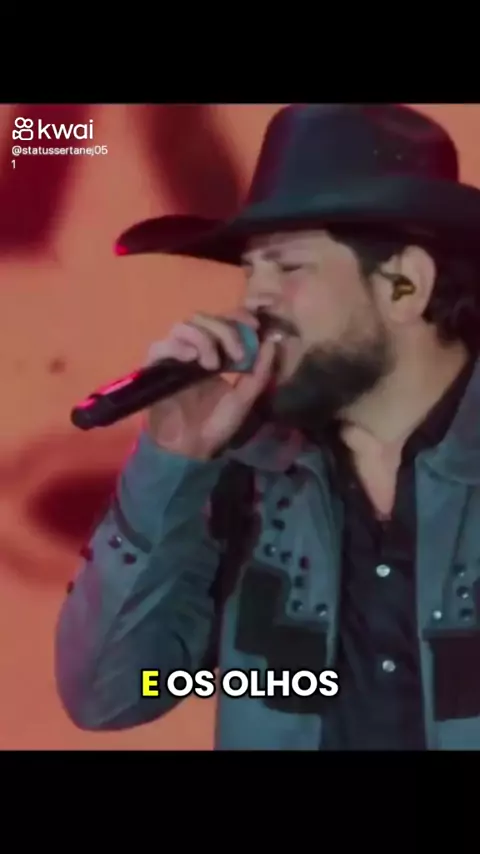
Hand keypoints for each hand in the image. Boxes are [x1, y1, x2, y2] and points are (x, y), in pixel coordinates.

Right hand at [145, 309, 276, 458]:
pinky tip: (192, 358)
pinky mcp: (155, 368)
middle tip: (237, 355)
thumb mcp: (245, 397)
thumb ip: (259, 371)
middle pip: (204, 318)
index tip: (256, 325)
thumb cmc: (217, 424)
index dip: (238, 315)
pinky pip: (160, 346)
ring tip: (212, 364)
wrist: (191, 449)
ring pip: (183, 326)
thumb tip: (272, 341)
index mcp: (216, 352)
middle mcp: (193, 349)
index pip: (224, 320)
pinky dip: (177, 346)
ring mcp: (173, 357)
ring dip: (203, 338)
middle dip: (225, 330)